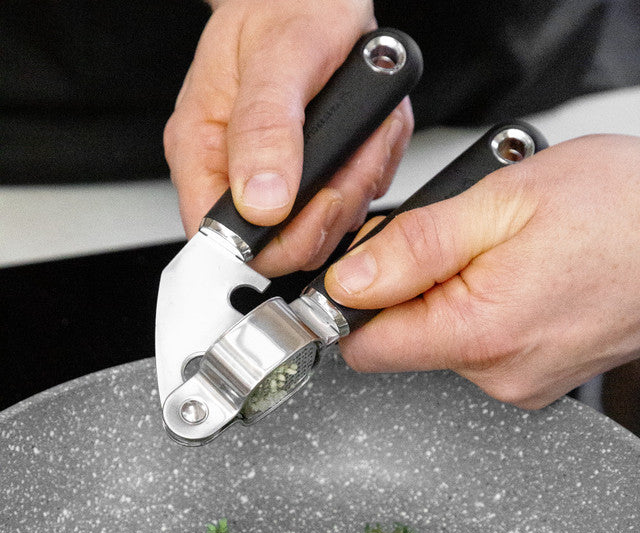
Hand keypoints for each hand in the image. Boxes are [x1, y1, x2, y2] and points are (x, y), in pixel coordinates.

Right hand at [163, 0, 413, 275]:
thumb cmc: (290, 6)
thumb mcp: (280, 55)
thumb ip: (266, 129)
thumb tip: (261, 201)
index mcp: (202, 147)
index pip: (220, 237)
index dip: (269, 242)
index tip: (314, 206)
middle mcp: (237, 173)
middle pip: (281, 246)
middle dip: (330, 209)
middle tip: (352, 154)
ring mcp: (280, 181)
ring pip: (324, 230)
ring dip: (358, 182)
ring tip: (363, 128)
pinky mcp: (318, 180)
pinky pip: (353, 205)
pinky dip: (373, 169)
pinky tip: (367, 132)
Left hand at [325, 134, 639, 407]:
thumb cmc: (623, 210)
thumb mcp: (503, 202)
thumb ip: (415, 247)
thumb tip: (349, 280)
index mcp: (480, 333)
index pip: (367, 348)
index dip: (351, 305)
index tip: (360, 271)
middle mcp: (499, 375)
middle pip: (406, 341)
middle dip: (413, 289)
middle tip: (462, 238)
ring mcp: (522, 384)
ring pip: (445, 342)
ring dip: (456, 296)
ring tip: (508, 254)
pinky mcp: (540, 380)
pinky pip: (484, 348)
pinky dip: (488, 310)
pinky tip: (525, 277)